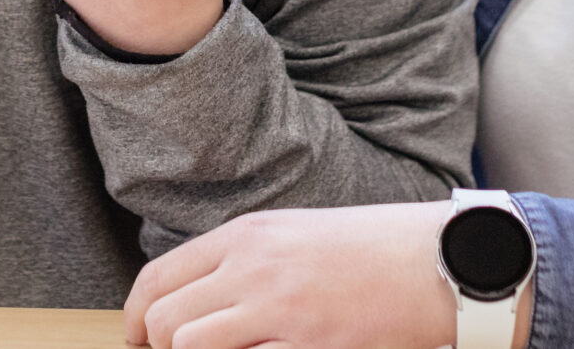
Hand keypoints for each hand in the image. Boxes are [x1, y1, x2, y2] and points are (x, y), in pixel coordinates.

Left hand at [125, 202, 529, 348]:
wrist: (438, 262)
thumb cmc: (371, 250)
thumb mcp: (295, 235)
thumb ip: (243, 262)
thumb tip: (196, 300)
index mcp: (247, 236)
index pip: (158, 278)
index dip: (135, 320)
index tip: (136, 343)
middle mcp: (254, 269)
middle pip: (165, 321)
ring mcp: (281, 311)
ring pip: (190, 345)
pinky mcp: (311, 347)